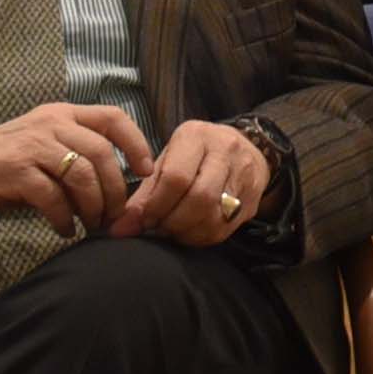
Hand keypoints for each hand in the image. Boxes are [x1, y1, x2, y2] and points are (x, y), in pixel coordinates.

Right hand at [0, 101, 154, 233]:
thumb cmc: (5, 162)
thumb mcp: (44, 146)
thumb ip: (77, 155)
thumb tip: (118, 186)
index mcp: (62, 114)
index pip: (113, 117)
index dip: (136, 142)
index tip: (146, 170)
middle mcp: (50, 124)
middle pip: (102, 153)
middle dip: (115, 189)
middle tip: (115, 215)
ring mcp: (32, 146)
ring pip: (82, 175)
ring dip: (93, 206)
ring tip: (92, 225)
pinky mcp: (15, 171)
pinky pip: (54, 198)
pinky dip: (65, 219)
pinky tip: (65, 230)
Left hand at [112, 118, 275, 242]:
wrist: (245, 149)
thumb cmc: (196, 157)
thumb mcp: (167, 163)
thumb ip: (143, 197)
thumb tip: (120, 230)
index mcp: (195, 136)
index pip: (176, 177)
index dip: (157, 205)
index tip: (145, 219)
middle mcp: (224, 150)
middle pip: (199, 197)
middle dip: (173, 221)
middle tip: (160, 227)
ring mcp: (243, 173)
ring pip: (214, 215)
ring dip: (187, 232)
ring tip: (174, 230)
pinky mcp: (252, 197)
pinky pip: (225, 228)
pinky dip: (202, 237)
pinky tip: (192, 232)